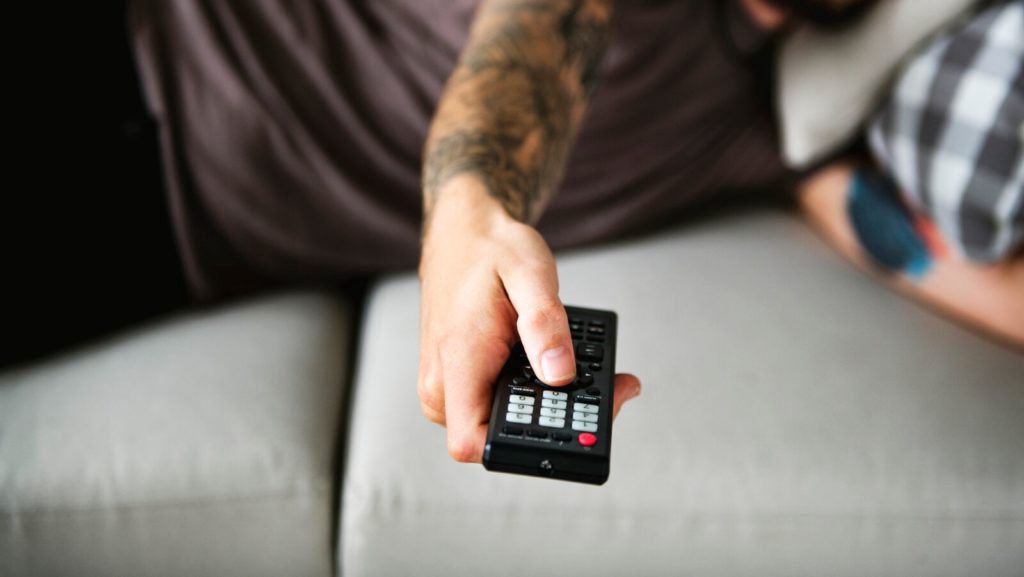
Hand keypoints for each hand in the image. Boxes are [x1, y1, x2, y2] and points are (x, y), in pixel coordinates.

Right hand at [418, 178, 641, 462]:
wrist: (463, 231)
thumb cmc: (491, 248)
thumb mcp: (530, 275)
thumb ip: (544, 325)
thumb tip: (560, 375)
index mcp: (458, 362)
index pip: (472, 444)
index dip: (523, 450)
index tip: (573, 427)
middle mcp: (444, 384)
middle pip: (497, 441)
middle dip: (558, 425)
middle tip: (611, 390)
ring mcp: (449, 387)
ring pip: (499, 426)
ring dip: (550, 409)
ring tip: (596, 376)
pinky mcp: (460, 382)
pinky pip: (495, 406)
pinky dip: (533, 394)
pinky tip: (561, 369)